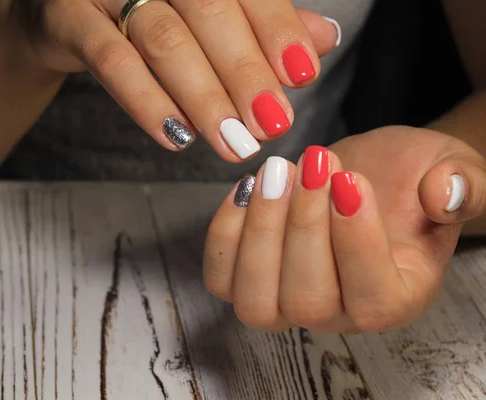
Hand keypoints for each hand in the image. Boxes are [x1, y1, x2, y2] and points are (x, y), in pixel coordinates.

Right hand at [3, 0, 339, 159]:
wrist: (62, 11)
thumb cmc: (146, 12)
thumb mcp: (208, 15)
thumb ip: (261, 24)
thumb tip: (325, 38)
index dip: (277, 29)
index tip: (302, 75)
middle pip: (210, 12)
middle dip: (245, 73)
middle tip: (271, 125)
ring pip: (165, 40)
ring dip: (205, 97)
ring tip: (233, 143)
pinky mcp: (67, 16)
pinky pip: (111, 60)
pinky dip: (146, 100)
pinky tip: (176, 137)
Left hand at [203, 126, 485, 332]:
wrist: (361, 173)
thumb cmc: (406, 178)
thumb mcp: (449, 169)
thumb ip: (462, 185)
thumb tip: (448, 195)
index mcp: (398, 298)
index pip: (373, 295)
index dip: (355, 239)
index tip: (350, 180)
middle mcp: (339, 314)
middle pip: (308, 301)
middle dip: (303, 227)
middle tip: (310, 164)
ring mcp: (288, 303)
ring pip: (257, 301)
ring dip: (260, 232)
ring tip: (275, 172)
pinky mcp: (250, 281)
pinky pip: (222, 278)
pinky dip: (225, 234)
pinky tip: (246, 187)